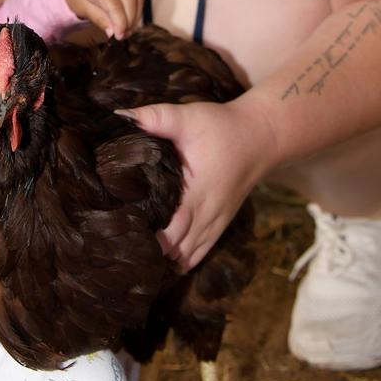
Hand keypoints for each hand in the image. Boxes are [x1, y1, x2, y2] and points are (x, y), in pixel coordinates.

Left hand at [63, 0, 143, 38]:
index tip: (119, 36)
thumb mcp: (83, 9)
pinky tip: (128, 20)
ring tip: (126, 30)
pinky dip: (137, 10)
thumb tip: (113, 32)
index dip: (120, 23)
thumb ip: (99, 19)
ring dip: (136, 17)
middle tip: (122, 36)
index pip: (116, 6)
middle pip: (131, 2)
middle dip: (130, 22)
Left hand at [122, 96, 273, 269]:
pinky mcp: (222, 221)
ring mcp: (215, 220)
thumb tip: (121, 116)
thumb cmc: (221, 127)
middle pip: (174, 245)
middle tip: (124, 249)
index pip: (168, 228)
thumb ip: (155, 118)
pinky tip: (170, 264)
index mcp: (193, 192)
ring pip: (188, 252)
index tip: (124, 235)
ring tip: (141, 261)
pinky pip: (203, 249)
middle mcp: (204, 212)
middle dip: (151, 251)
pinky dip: (186, 258)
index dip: (146, 238)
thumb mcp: (187, 117)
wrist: (260, 137)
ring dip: (167, 257)